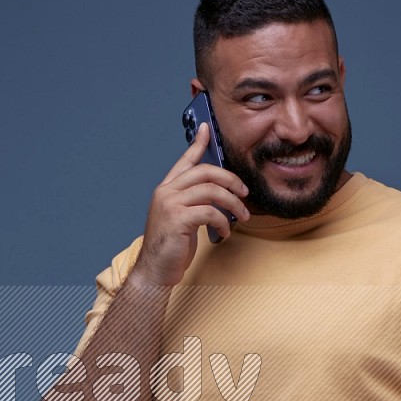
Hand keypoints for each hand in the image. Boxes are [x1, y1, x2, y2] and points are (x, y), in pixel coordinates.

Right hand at [130, 123, 249, 288]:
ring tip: (242, 216)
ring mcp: (170, 204)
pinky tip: (226, 232)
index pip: (184, 161)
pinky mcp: (178, 219)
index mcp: (166, 189)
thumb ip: (194, 203)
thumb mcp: (182, 219)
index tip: (207, 129)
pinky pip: (210, 211)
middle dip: (231, 180)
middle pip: (205, 172)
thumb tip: (219, 194)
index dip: (197, 144)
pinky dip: (224, 221)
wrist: (155, 271)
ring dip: (233, 203)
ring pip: (211, 190)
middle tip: (244, 194)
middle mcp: (166, 192)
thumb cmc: (171, 248)